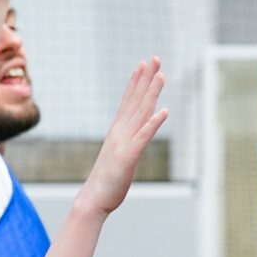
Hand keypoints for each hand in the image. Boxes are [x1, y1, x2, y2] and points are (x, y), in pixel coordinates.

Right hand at [75, 58, 166, 216]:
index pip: (129, 100)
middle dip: (146, 78)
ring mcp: (124, 143)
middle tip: (154, 58)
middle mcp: (121, 132)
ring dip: (151, 93)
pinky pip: (143, 137)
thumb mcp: (120, 156)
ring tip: (161, 76)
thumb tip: (133, 136)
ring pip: (141, 113)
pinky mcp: (128, 157)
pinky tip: (163, 112)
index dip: (137, 81)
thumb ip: (127, 143)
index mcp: (118, 131)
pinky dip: (153, 124)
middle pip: (136, 100)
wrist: (94, 199)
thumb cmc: (107, 179)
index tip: (144, 64)